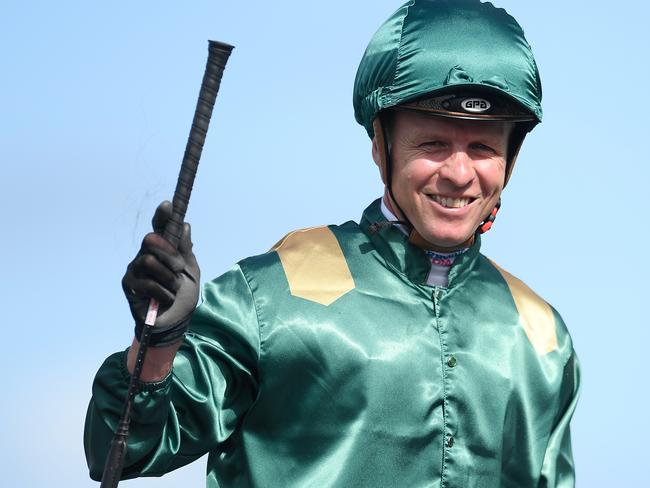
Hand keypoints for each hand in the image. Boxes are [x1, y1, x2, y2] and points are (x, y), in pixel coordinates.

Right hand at [122, 201, 199, 344]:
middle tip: (179, 268)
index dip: (162, 216)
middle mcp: (145, 255)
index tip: (168, 205)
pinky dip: (162, 292)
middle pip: (151, 240)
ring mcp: (135, 269)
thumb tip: (185, 225)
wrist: (175, 321)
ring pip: (149, 260)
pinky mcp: (129, 284)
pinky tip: (165, 299)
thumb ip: (186, 250)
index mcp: (162, 250)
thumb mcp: (190, 271)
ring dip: (168, 277)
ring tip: (173, 288)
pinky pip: (147, 282)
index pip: (159, 228)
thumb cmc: (183, 295)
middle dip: (169, 253)